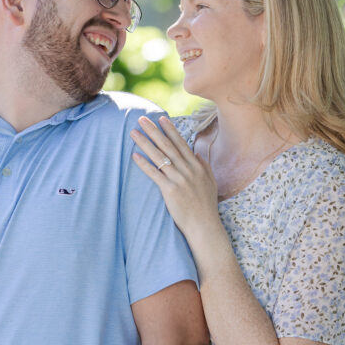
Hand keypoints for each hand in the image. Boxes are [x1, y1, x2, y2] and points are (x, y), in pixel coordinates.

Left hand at [130, 115, 218, 243]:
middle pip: (167, 146)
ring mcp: (179, 179)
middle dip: (153, 131)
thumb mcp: (210, 182)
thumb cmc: (206, 205)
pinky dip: (144, 164)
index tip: (160, 118)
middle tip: (141, 118)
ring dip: (145, 143)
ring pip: (159, 157)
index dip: (170, 130)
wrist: (204, 225)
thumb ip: (203, 166)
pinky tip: (134, 156)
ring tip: (133, 133)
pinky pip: (155, 174)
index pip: (180, 143)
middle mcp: (188, 170)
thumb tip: (196, 153)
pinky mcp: (170, 191)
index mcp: (197, 166)